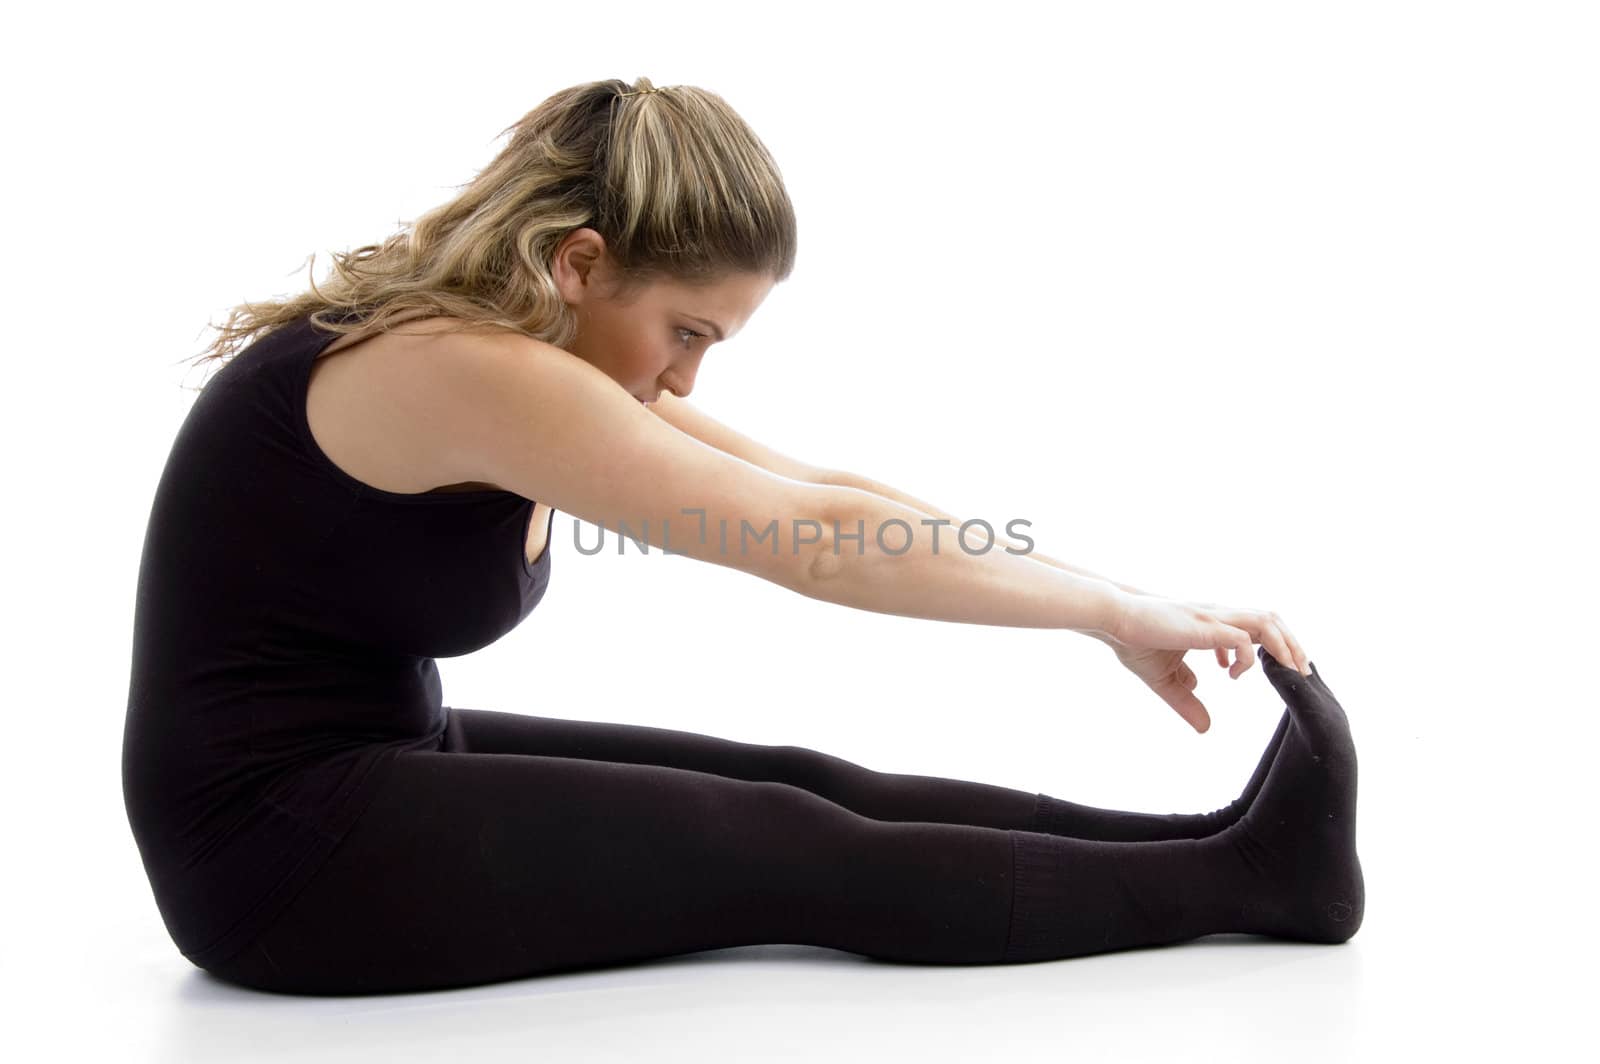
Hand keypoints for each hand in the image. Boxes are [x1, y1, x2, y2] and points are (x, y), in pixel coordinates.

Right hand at [1093, 593, 1311, 733]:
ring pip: (1265, 622)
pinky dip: (1246, 658)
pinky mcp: (1203, 627)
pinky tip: (1234, 675)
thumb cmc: (1134, 641)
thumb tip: (1206, 725)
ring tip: (1290, 672)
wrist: (1113, 620)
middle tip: (1302, 674)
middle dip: (1293, 645)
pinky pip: (1240, 639)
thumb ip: (1186, 699)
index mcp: (1212, 624)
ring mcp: (1213, 619)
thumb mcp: (1165, 680)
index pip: (1256, 627)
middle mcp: (1218, 616)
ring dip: (1284, 646)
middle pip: (1271, 620)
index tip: (1282, 670)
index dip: (1275, 646)